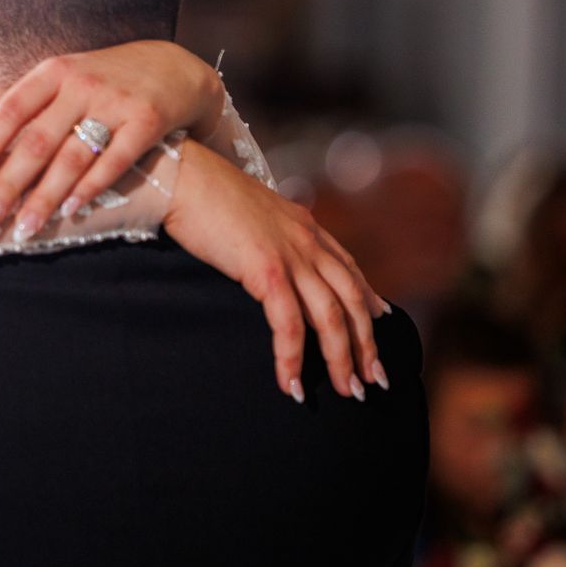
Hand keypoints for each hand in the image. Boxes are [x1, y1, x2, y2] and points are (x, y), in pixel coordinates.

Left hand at [0, 41, 223, 237]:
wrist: (173, 68)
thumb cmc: (106, 81)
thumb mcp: (67, 78)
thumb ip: (32, 107)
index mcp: (54, 72)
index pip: (11, 111)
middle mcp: (81, 84)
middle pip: (36, 141)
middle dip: (7, 185)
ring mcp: (115, 102)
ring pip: (71, 158)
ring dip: (45, 198)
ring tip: (24, 228)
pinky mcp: (146, 120)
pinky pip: (113, 161)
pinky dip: (90, 189)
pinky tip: (70, 211)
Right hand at [163, 141, 387, 401]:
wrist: (183, 174)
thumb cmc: (204, 195)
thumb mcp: (251, 215)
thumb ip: (270, 236)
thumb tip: (267, 257)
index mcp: (305, 226)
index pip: (349, 269)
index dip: (369, 299)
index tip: (382, 322)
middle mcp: (308, 241)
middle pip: (351, 300)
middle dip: (365, 344)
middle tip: (373, 379)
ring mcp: (290, 255)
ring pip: (330, 317)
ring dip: (341, 359)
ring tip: (346, 392)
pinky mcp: (266, 269)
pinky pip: (288, 323)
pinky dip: (292, 357)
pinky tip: (290, 384)